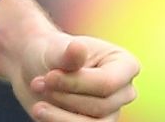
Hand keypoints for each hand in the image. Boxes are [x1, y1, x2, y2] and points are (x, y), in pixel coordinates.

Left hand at [12, 35, 139, 120]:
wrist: (40, 70)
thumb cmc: (54, 55)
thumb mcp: (58, 51)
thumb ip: (69, 54)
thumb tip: (77, 48)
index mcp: (126, 65)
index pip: (108, 83)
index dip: (76, 84)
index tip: (48, 76)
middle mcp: (124, 91)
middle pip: (101, 106)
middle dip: (66, 98)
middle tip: (39, 84)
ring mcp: (111, 112)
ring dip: (60, 117)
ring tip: (38, 106)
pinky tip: (43, 113)